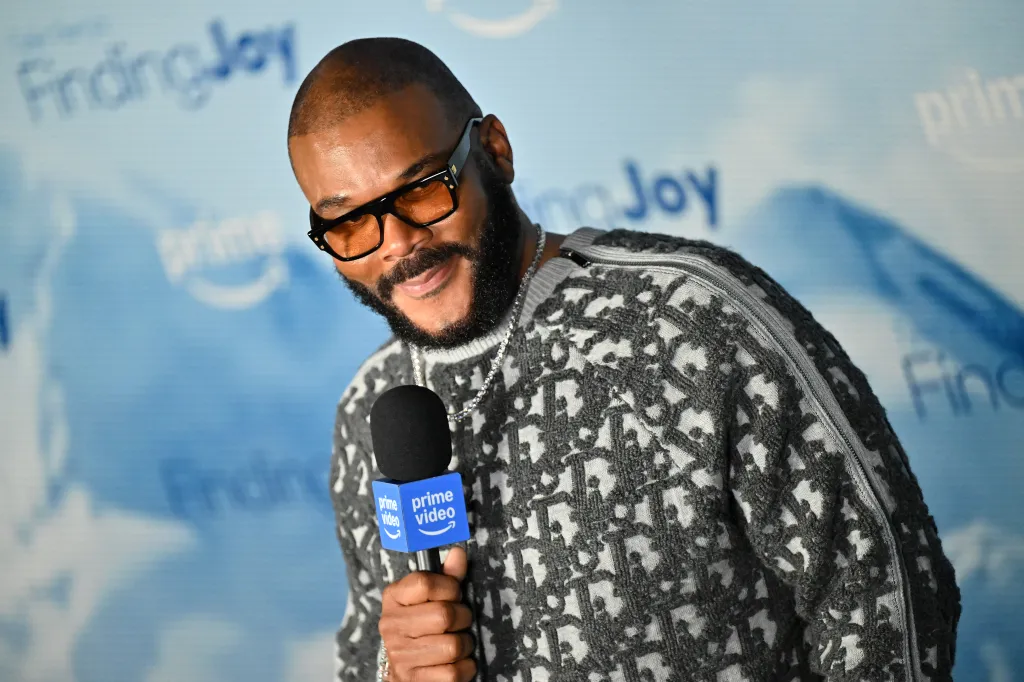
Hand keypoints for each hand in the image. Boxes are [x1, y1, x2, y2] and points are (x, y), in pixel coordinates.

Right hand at [379, 547, 475, 680]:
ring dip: (466, 644)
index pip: (425, 583)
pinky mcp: (413, 680)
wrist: (404, 668)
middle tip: (460, 621)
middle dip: (463, 618)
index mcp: (393, 597)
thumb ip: (446, 576)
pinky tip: (457, 661)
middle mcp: (391, 625)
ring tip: (459, 641)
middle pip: (444, 615)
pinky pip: (454, 673)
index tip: (455, 594)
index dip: (450, 588)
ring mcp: (400, 656)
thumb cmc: (423, 624)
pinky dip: (465, 667)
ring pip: (452, 646)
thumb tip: (459, 552)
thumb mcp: (431, 597)